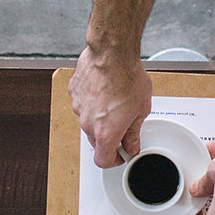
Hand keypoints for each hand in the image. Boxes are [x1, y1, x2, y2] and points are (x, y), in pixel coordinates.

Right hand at [69, 47, 152, 167]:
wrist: (112, 53)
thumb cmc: (127, 78)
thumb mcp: (140, 110)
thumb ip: (133, 132)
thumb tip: (132, 144)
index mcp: (106, 132)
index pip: (103, 160)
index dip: (114, 161)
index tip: (121, 154)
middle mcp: (88, 123)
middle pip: (96, 141)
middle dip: (109, 137)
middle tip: (123, 126)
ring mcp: (79, 107)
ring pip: (88, 121)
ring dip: (100, 117)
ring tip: (115, 102)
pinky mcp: (74, 93)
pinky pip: (83, 104)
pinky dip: (92, 102)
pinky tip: (104, 91)